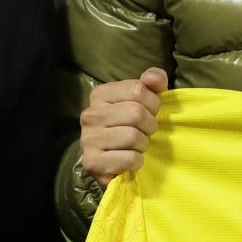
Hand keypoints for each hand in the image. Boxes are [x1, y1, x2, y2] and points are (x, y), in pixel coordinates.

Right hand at [79, 68, 167, 184]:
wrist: (113, 162)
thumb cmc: (131, 126)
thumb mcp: (145, 99)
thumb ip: (154, 81)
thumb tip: (151, 79)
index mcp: (100, 94)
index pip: (137, 90)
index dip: (152, 103)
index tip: (149, 112)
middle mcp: (90, 114)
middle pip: (136, 113)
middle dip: (149, 125)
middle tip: (144, 132)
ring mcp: (88, 139)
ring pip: (133, 136)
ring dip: (143, 145)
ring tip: (136, 146)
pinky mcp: (92, 163)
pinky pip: (129, 159)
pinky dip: (137, 162)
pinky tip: (128, 160)